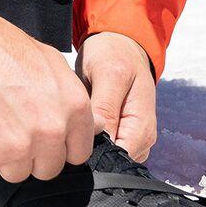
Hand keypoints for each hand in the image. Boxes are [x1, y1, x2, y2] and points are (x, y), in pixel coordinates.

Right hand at [0, 6, 93, 181]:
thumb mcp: (48, 60)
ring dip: (4, 155)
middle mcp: (49, 129)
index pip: (78, 152)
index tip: (46, 138)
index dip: (60, 146)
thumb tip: (96, 125)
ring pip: (17, 172)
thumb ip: (72, 98)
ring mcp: (18, 146)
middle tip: (11, 126)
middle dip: (32, 153)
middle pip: (48, 168)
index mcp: (71, 106)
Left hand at [76, 32, 156, 161]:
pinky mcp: (117, 134)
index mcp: (142, 128)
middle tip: (63, 131)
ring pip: (102, 156)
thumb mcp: (109, 74)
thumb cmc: (116, 54)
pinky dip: (85, 138)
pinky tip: (74, 123)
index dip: (92, 155)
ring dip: (84, 145)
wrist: (121, 44)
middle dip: (85, 151)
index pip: (117, 160)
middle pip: (109, 162)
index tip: (69, 140)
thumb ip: (105, 108)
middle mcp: (139, 140)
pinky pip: (100, 147)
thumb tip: (97, 142)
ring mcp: (129, 139)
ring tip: (68, 124)